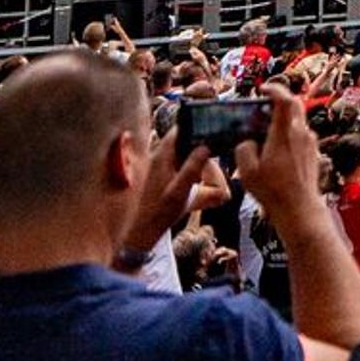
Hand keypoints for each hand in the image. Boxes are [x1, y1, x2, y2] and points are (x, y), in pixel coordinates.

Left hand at [117, 135, 213, 265]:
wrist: (142, 232)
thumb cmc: (159, 213)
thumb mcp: (179, 192)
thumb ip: (192, 168)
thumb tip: (206, 146)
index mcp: (162, 156)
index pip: (181, 129)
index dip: (198, 128)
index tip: (215, 135)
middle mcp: (161, 157)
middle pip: (189, 145)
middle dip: (206, 157)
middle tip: (217, 177)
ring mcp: (162, 167)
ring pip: (189, 158)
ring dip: (203, 169)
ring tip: (214, 189)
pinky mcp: (165, 177)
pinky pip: (185, 169)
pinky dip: (196, 175)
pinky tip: (204, 191)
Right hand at [240, 85, 326, 222]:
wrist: (299, 208)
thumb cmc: (273, 191)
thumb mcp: (247, 171)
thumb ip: (244, 150)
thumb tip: (248, 142)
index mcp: (285, 133)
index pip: (285, 100)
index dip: (275, 89)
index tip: (264, 89)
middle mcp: (301, 133)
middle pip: (295, 105)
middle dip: (281, 100)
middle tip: (265, 104)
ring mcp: (310, 143)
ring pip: (299, 120)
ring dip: (285, 118)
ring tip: (267, 130)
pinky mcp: (313, 153)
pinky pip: (301, 135)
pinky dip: (290, 133)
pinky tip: (278, 148)